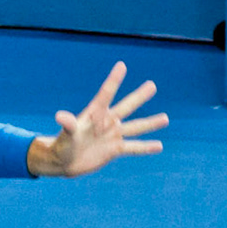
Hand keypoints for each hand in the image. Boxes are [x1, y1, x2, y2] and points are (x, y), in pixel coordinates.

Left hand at [41, 63, 167, 176]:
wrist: (64, 162)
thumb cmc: (62, 145)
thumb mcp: (66, 135)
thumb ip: (68, 125)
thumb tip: (60, 116)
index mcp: (94, 114)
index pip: (106, 94)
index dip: (114, 80)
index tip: (122, 65)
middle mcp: (106, 122)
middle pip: (126, 107)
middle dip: (139, 97)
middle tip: (152, 85)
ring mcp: (112, 135)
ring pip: (135, 127)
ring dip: (150, 123)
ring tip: (166, 118)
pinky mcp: (115, 149)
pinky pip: (133, 148)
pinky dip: (145, 148)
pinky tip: (159, 146)